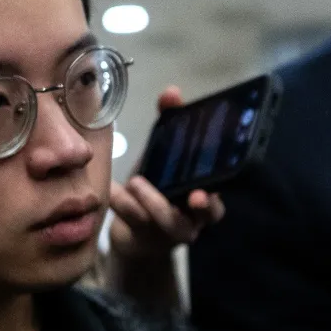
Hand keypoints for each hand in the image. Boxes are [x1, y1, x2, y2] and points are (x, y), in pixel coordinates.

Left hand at [108, 86, 223, 258]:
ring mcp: (168, 232)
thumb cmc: (154, 190)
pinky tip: (111, 188)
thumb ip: (170, 125)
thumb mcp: (162, 158)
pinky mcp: (143, 238)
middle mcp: (192, 219)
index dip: (216, 197)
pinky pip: (133, 221)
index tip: (205, 192)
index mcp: (203, 198)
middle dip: (201, 206)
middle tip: (193, 196)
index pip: (219, 199)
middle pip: (206, 217)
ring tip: (134, 182)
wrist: (131, 230)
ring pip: (168, 222)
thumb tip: (172, 91)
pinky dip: (121, 202)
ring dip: (152, 201)